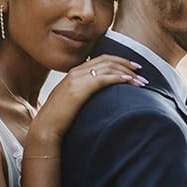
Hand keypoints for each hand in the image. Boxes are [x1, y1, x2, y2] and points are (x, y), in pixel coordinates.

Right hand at [26, 55, 146, 148]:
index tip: (132, 66)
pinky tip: (130, 81)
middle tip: (141, 70)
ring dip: (127, 72)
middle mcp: (75, 71)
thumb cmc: (59, 119)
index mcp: (73, 72)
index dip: (118, 60)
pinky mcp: (79, 88)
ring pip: (108, 68)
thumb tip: (97, 98)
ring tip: (141, 80)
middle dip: (126, 63)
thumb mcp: (71, 101)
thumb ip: (82, 94)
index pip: (100, 59)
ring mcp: (77, 78)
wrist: (46, 128)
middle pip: (107, 60)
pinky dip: (119, 77)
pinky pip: (104, 78)